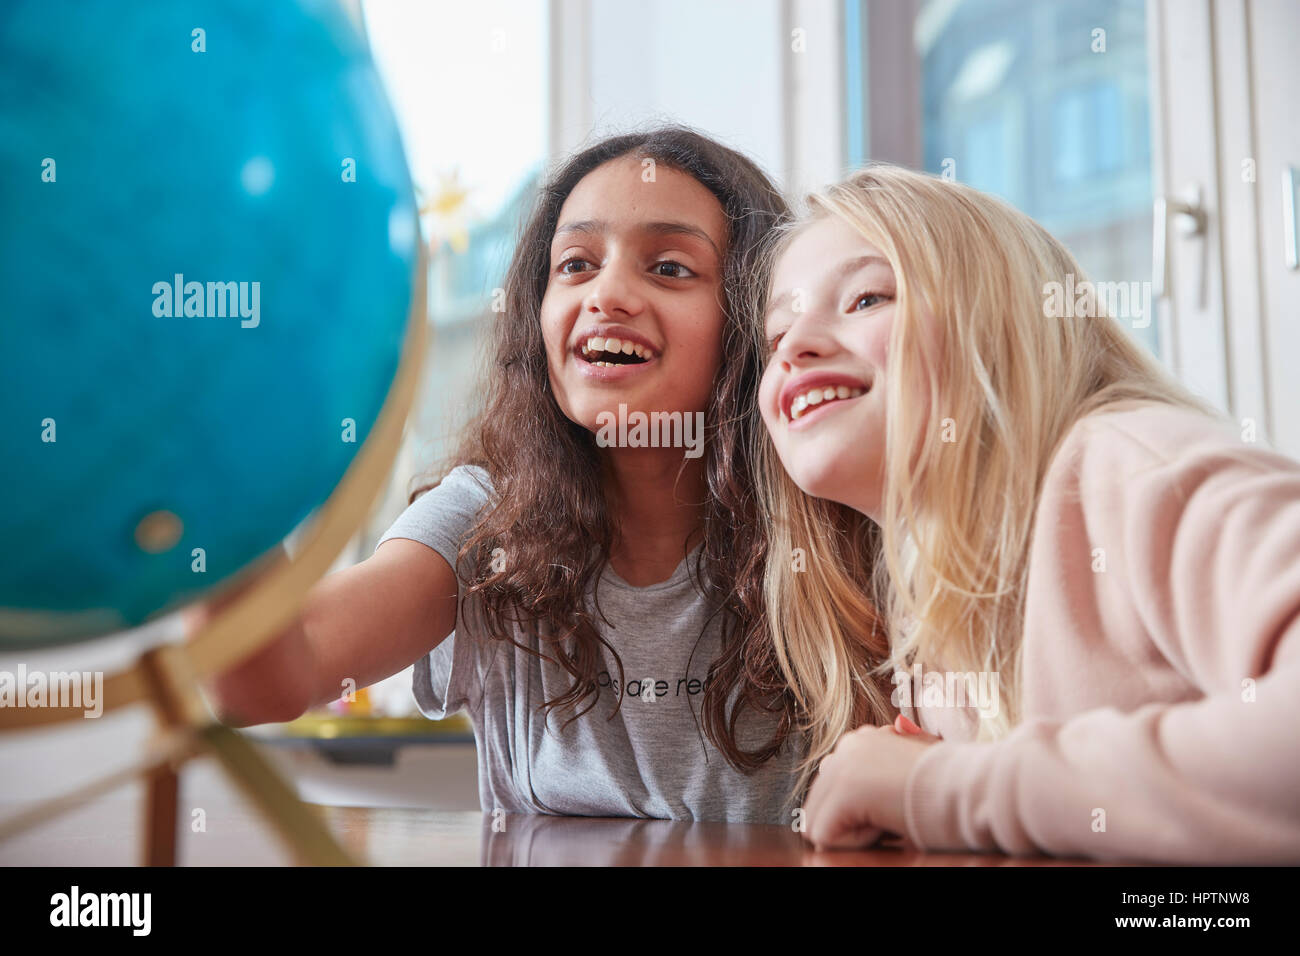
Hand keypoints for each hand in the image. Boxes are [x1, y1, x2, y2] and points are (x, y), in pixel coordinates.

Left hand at [801, 714, 942, 849]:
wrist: (973, 788)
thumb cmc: (952, 783)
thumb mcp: (915, 763)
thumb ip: (889, 758)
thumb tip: (889, 732)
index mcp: (862, 740)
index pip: (830, 788)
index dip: (857, 811)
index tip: (893, 803)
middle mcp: (846, 746)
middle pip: (818, 804)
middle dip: (850, 821)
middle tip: (893, 812)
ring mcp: (842, 766)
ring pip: (819, 823)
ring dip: (855, 831)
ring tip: (891, 815)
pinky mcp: (844, 790)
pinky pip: (825, 836)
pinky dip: (857, 841)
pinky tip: (887, 822)